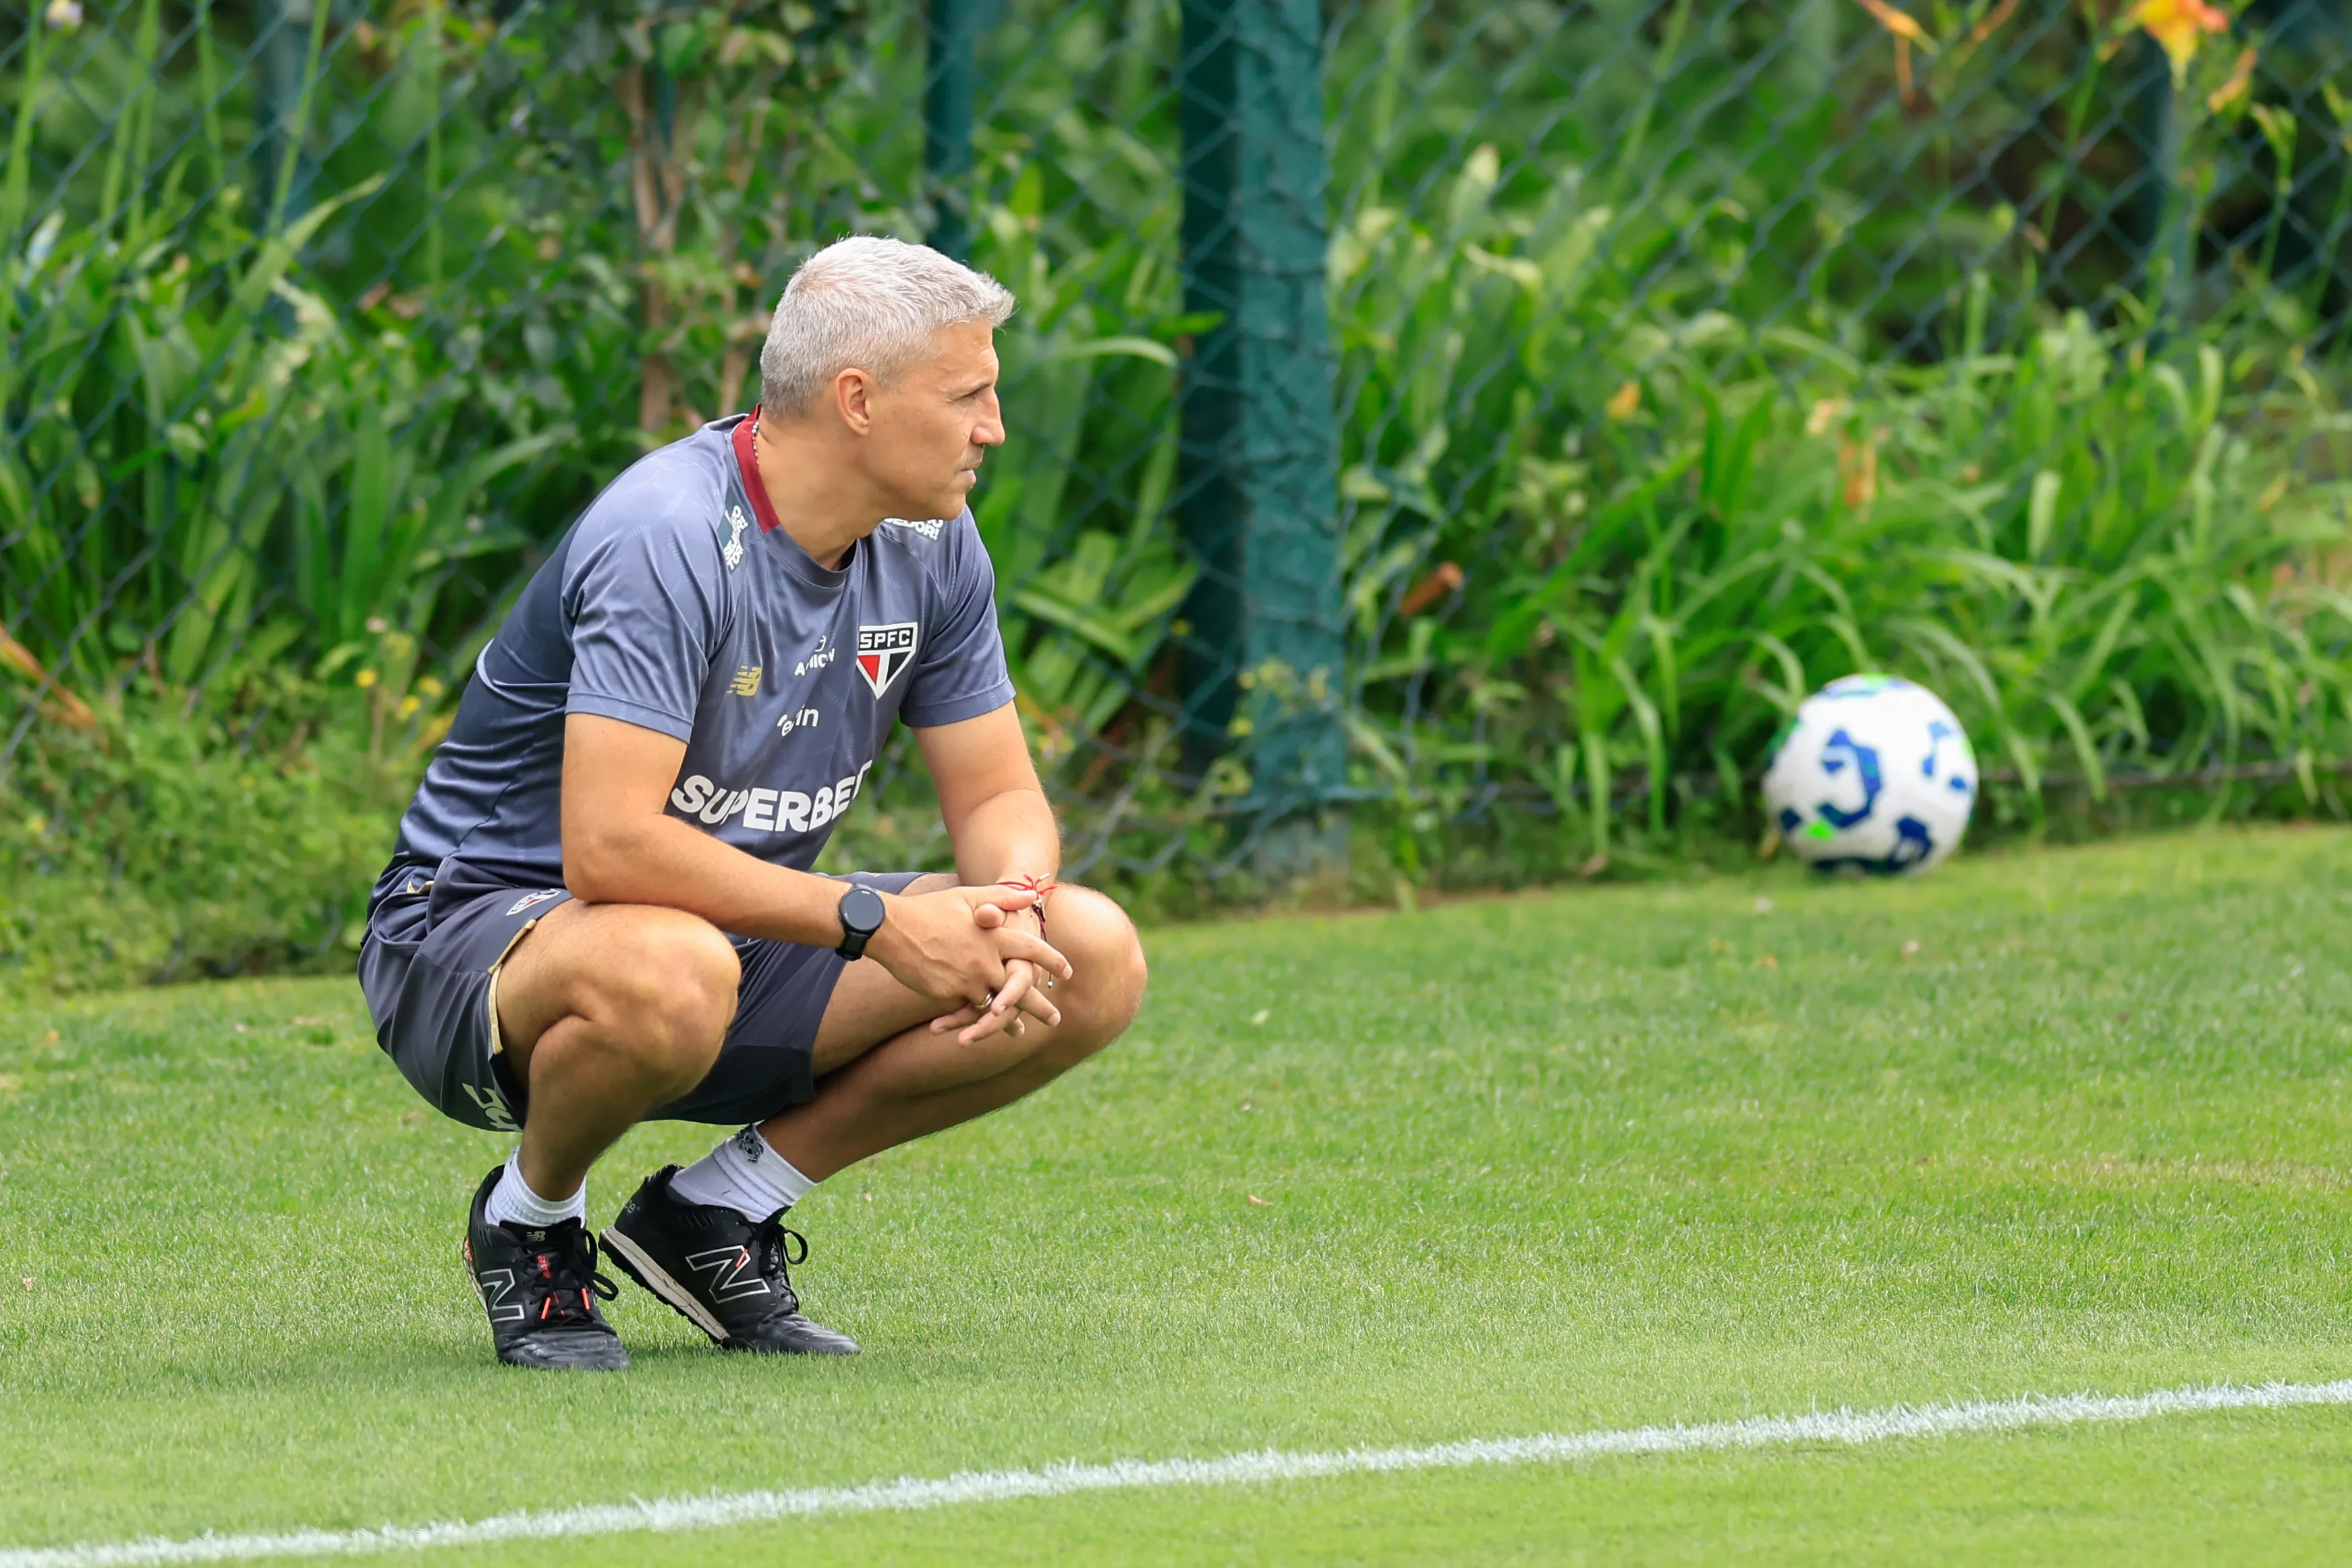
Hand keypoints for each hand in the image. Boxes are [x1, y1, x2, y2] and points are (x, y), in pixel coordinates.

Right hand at [864, 885, 1070, 1039]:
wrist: (892, 928)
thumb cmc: (932, 909)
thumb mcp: (969, 896)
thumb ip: (1003, 896)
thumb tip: (1032, 895)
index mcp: (995, 936)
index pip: (1032, 950)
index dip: (1052, 961)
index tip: (1068, 972)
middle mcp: (986, 961)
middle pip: (1019, 989)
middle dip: (1039, 1007)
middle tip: (1056, 1019)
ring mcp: (966, 981)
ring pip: (993, 1005)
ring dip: (1007, 1020)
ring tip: (1020, 1032)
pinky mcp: (947, 995)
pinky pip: (965, 1009)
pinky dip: (974, 1017)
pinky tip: (982, 1025)